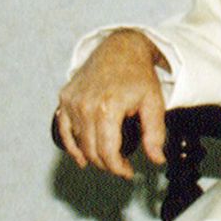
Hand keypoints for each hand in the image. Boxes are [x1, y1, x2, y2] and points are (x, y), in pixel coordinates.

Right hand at [55, 29, 167, 177]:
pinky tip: (81, 157)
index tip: (127, 172)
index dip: (118, 168)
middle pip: (92, 151)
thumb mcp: (153, 103)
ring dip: (93, 156)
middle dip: (108, 165)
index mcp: (108, 107)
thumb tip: (156, 158)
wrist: (119, 47)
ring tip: (107, 159)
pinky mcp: (65, 98)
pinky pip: (64, 129)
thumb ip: (155, 133)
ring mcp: (73, 102)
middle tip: (121, 167)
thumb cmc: (137, 74)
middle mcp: (86, 106)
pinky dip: (71, 146)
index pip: (107, 152)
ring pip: (79, 143)